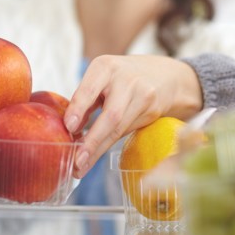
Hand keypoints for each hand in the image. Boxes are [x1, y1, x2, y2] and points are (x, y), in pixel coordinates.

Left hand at [63, 55, 202, 178]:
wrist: (165, 75)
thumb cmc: (122, 77)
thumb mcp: (101, 77)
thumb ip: (85, 99)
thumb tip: (69, 128)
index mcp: (106, 67)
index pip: (90, 90)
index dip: (79, 109)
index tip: (68, 127)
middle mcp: (126, 80)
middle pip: (110, 116)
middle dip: (92, 142)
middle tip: (76, 161)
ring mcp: (143, 96)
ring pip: (118, 128)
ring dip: (98, 150)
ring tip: (81, 166)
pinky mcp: (153, 111)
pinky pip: (127, 131)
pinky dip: (108, 144)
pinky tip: (95, 154)